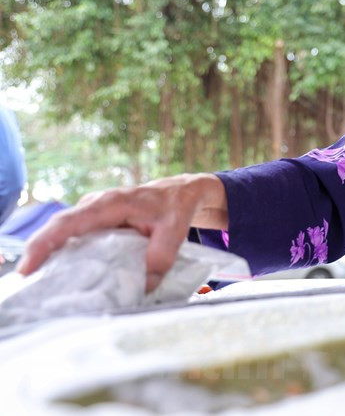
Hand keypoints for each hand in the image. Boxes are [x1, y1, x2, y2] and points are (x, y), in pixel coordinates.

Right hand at [16, 173, 227, 291]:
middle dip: (39, 253)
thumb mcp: (175, 231)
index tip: (28, 267)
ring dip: (52, 256)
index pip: (69, 222)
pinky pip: (76, 236)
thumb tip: (143, 287)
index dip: (44, 243)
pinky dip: (69, 254)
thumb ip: (160, 258)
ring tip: (42, 284)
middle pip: (58, 228)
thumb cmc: (175, 207)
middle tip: (28, 283)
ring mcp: (94, 211)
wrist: (181, 192)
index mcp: (111, 203)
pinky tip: (67, 275)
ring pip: (65, 233)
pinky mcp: (97, 221)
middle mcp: (96, 204)